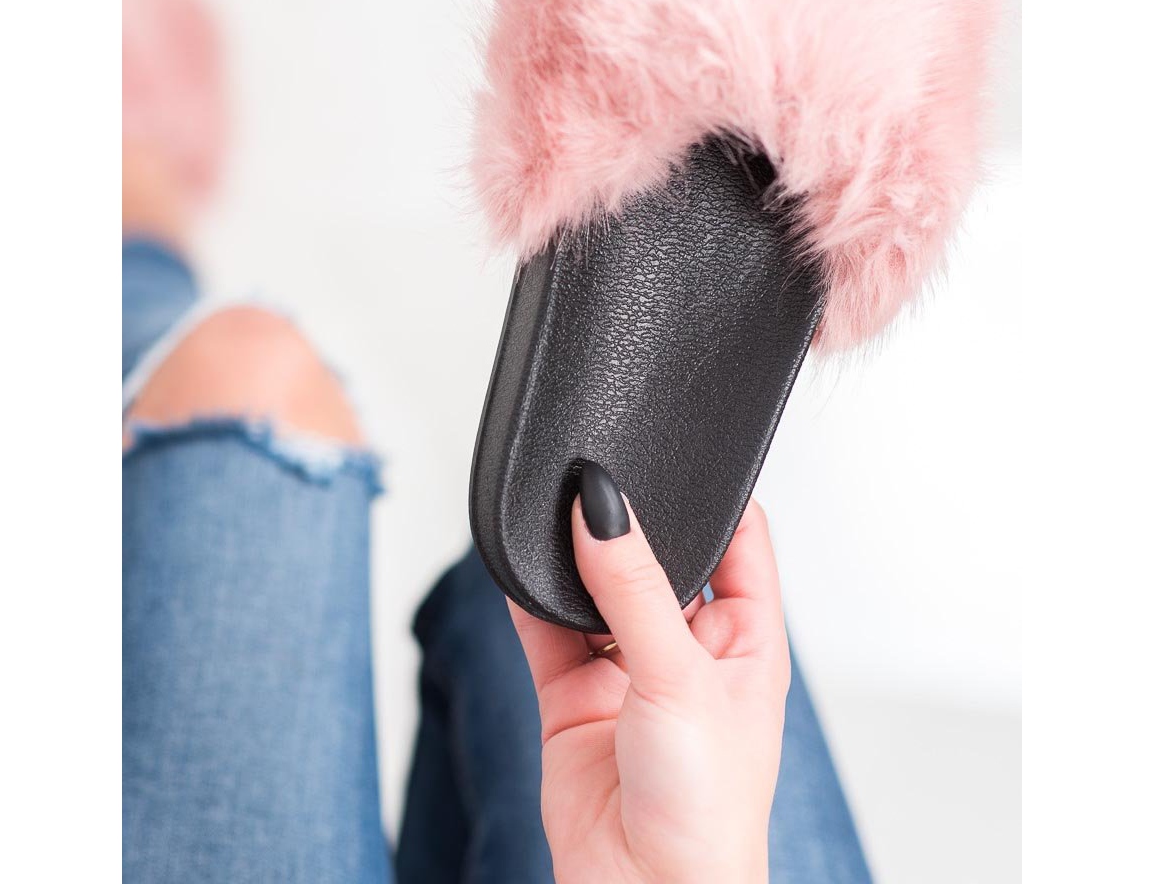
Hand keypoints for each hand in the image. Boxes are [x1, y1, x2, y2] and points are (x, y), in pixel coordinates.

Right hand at [509, 466, 789, 883]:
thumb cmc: (705, 812)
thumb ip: (635, 586)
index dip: (715, 495)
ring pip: (596, 589)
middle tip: (595, 476)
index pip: (741, 539)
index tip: (677, 452)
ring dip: (573, 559)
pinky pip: (546, 630)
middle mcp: (687, 648)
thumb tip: (604, 507)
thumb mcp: (678, 676)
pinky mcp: (574, 697)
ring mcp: (628, 671)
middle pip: (658, 556)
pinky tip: (519, 566)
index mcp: (744, 638)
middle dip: (628, 522)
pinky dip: (530, 599)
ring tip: (553, 515)